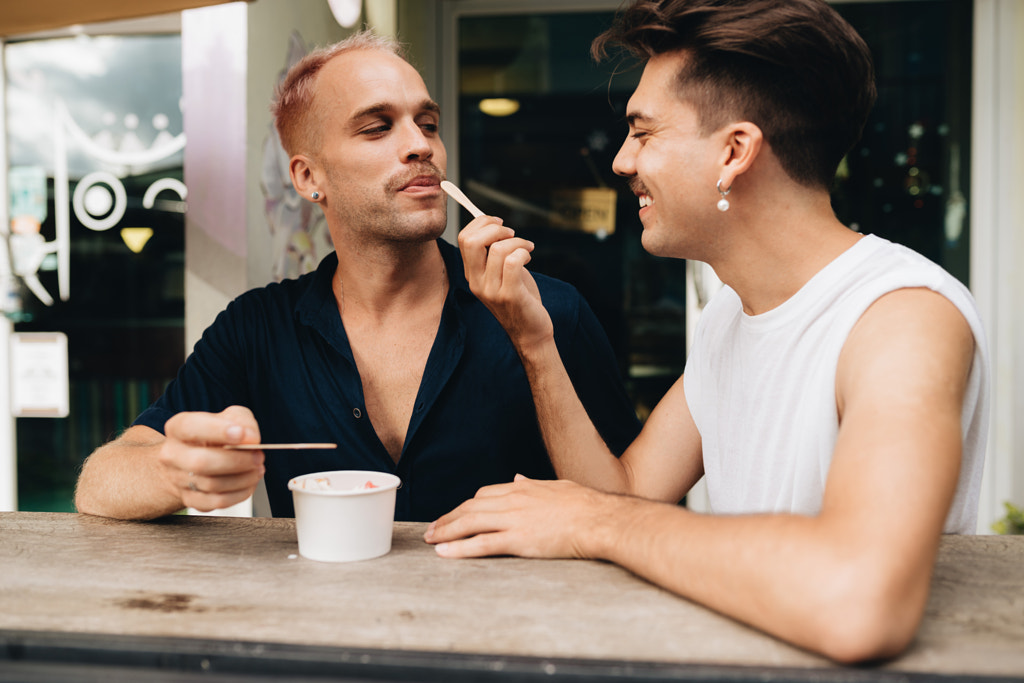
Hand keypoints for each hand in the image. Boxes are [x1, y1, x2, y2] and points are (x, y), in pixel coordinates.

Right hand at [159, 406, 264, 511]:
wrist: (195, 460)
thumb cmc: (215, 437)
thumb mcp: (230, 417)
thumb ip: (242, 421)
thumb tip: (251, 438)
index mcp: (177, 427)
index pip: (191, 427)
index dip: (218, 431)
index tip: (242, 434)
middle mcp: (172, 454)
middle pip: (201, 462)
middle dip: (237, 461)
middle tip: (258, 456)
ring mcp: (178, 479)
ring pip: (212, 484)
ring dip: (243, 478)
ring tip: (257, 469)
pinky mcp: (190, 499)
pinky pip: (217, 501)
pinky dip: (239, 494)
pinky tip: (249, 483)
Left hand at [424, 474, 613, 559]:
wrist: (599, 520)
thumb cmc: (585, 505)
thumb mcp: (557, 487)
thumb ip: (534, 484)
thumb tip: (518, 478)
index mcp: (523, 488)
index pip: (485, 494)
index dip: (467, 505)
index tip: (458, 513)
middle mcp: (513, 501)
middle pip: (471, 507)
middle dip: (449, 518)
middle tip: (433, 528)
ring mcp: (514, 520)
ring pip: (470, 523)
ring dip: (447, 531)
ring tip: (431, 540)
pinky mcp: (518, 540)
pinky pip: (482, 544)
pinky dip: (460, 548)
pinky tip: (445, 553)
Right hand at [457, 216, 553, 351]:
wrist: (530, 331)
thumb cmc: (520, 298)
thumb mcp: (502, 273)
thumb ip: (496, 252)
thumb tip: (496, 225)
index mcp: (472, 274)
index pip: (463, 238)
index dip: (481, 223)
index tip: (499, 223)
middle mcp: (477, 282)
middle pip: (472, 241)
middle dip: (495, 228)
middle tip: (512, 234)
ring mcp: (491, 290)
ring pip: (498, 249)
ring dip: (518, 242)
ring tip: (527, 248)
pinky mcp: (510, 295)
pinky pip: (513, 261)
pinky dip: (523, 253)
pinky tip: (528, 258)